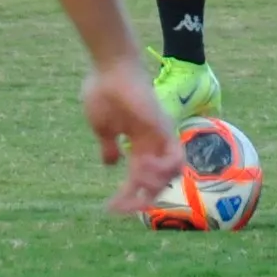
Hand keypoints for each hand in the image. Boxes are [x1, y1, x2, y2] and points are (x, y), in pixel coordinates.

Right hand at [82, 53, 180, 214]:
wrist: (109, 67)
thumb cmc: (103, 91)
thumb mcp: (102, 128)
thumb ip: (109, 147)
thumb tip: (110, 164)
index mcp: (137, 145)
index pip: (138, 178)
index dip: (127, 196)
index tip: (110, 209)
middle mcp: (152, 144)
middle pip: (157, 181)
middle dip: (141, 199)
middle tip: (124, 208)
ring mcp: (160, 136)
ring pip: (170, 174)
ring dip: (153, 187)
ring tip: (135, 186)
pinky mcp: (163, 128)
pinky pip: (174, 158)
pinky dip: (161, 172)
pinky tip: (142, 172)